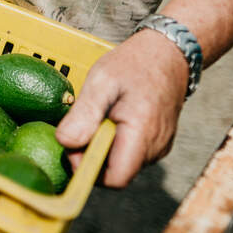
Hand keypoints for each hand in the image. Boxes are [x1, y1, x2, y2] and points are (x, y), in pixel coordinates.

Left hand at [55, 29, 187, 187]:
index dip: (88, 170)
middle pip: (116, 172)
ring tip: (96, 116)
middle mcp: (155, 148)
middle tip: (79, 125)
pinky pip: (131, 153)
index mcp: (142, 134)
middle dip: (91, 156)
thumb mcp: (102, 80)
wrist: (168, 53)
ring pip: (122, 163)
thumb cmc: (133, 63)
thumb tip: (65, 143)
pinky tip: (108, 117)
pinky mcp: (158, 142)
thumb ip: (84, 113)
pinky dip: (115, 142)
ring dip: (102, 147)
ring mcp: (159, 147)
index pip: (115, 178)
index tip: (72, 146)